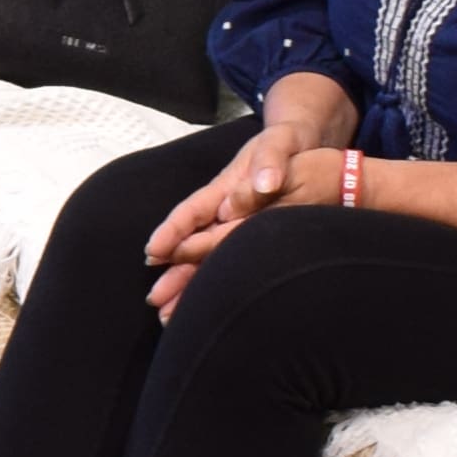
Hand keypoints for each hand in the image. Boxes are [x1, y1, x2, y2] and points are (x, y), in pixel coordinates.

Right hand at [140, 120, 307, 315]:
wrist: (301, 141)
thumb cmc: (288, 141)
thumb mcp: (281, 144)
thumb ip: (269, 163)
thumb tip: (262, 186)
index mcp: (225, 187)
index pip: (193, 211)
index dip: (173, 231)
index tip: (154, 251)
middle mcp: (223, 208)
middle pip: (192, 243)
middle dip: (174, 271)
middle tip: (155, 300)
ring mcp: (233, 223)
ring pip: (205, 257)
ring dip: (188, 284)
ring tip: (168, 315)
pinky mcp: (249, 233)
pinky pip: (225, 260)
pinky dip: (212, 282)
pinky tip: (202, 304)